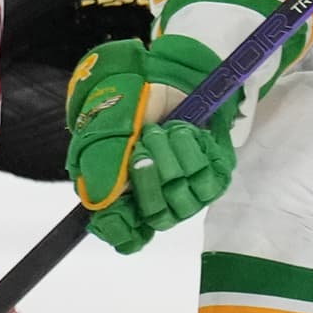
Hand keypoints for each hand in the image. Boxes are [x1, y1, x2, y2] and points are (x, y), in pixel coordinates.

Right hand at [64, 35, 236, 254]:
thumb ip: (101, 168)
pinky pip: (208, 180)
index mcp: (125, 195)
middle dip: (149, 177)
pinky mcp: (214, 176)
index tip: (120, 216)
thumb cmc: (131, 106)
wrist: (167, 78)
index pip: (124, 234)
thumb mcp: (105, 133)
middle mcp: (157, 199)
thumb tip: (99, 203)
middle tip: (143, 143)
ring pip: (183, 199)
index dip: (122, 231)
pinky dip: (193, 152)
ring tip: (165, 130)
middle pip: (157, 215)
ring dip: (172, 159)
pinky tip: (185, 132)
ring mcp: (188, 191)